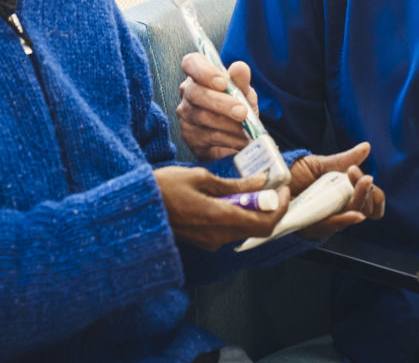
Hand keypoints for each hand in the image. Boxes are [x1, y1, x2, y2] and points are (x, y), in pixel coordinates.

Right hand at [153, 166, 288, 250]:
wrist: (134, 208)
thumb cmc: (163, 189)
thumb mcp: (201, 178)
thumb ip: (235, 185)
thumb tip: (261, 183)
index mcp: (220, 218)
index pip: (266, 222)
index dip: (281, 205)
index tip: (284, 187)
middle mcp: (219, 236)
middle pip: (258, 227)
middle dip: (269, 206)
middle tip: (270, 184)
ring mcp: (211, 241)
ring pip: (244, 228)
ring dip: (253, 209)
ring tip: (249, 187)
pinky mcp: (203, 240)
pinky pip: (229, 229)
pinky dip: (238, 213)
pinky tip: (230, 196)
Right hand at [177, 52, 258, 159]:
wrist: (237, 136)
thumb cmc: (237, 105)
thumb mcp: (243, 92)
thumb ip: (241, 80)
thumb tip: (240, 67)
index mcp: (198, 74)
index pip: (190, 63)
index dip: (203, 71)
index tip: (223, 82)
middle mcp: (187, 92)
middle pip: (195, 93)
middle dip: (221, 103)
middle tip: (242, 112)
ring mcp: (185, 115)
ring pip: (201, 117)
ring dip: (228, 124)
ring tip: (246, 130)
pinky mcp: (189, 136)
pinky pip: (207, 136)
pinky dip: (228, 138)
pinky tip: (240, 140)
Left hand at [289, 142, 385, 239]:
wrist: (268, 183)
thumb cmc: (293, 175)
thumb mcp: (319, 165)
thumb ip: (344, 160)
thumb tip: (366, 147)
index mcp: (345, 194)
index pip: (372, 199)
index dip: (374, 191)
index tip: (361, 174)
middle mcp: (340, 209)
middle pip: (367, 208)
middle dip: (366, 191)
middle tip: (354, 173)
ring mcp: (328, 219)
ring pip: (354, 216)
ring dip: (359, 200)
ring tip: (356, 182)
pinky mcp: (313, 228)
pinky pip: (333, 226)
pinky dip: (344, 219)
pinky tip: (353, 213)